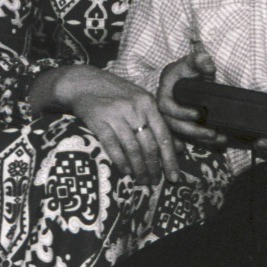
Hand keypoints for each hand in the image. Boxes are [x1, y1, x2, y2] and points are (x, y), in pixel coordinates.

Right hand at [45, 65, 179, 185]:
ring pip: (132, 148)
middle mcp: (134, 108)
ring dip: (139, 169)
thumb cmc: (118, 95)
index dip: (170, 159)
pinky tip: (126, 171)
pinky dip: (121, 161)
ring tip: (142, 181)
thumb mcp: (142, 104)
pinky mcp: (98, 121)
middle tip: (155, 182)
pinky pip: (112, 146)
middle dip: (154, 167)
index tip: (174, 176)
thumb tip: (180, 148)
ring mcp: (116, 114)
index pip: (163, 135)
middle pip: (149, 144)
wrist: (85, 83)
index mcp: (148, 103)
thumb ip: (159, 124)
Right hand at [157, 46, 226, 148]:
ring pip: (183, 135)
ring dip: (201, 139)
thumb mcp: (191, 62)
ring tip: (219, 139)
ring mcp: (173, 121)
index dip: (181, 113)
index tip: (198, 114)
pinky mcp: (182, 127)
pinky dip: (202, 142)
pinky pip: (189, 138)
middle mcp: (165, 111)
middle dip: (194, 131)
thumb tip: (206, 61)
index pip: (167, 107)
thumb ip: (199, 60)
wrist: (183, 78)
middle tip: (212, 133)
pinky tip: (217, 144)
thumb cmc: (185, 70)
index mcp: (164, 95)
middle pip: (175, 126)